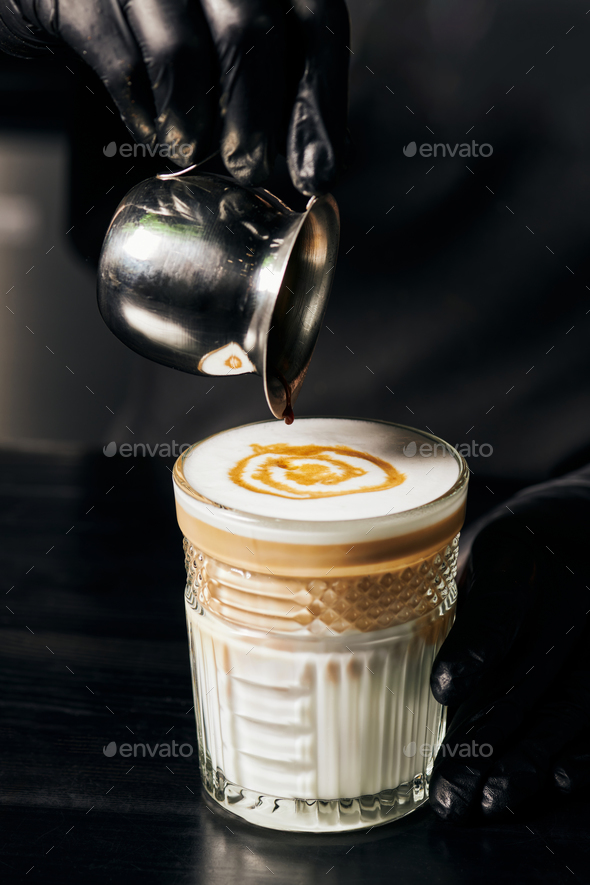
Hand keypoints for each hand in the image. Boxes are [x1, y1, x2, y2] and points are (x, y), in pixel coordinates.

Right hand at [0, 0, 349, 193]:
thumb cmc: (158, 23)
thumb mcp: (223, 38)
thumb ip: (265, 81)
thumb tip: (307, 163)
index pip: (315, 19)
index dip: (321, 101)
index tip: (318, 170)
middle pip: (250, 34)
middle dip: (256, 121)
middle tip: (251, 171)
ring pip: (184, 54)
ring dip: (195, 125)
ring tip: (192, 152)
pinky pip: (123, 67)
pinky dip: (145, 117)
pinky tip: (153, 132)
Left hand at [429, 467, 589, 821]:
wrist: (584, 525)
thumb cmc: (516, 550)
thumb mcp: (481, 557)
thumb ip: (460, 607)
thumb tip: (406, 675)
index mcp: (523, 557)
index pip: (501, 608)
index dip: (473, 651)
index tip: (443, 690)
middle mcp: (573, 589)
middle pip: (532, 672)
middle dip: (489, 737)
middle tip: (451, 789)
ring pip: (571, 701)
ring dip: (530, 758)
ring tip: (490, 799)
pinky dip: (584, 749)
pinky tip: (559, 778)